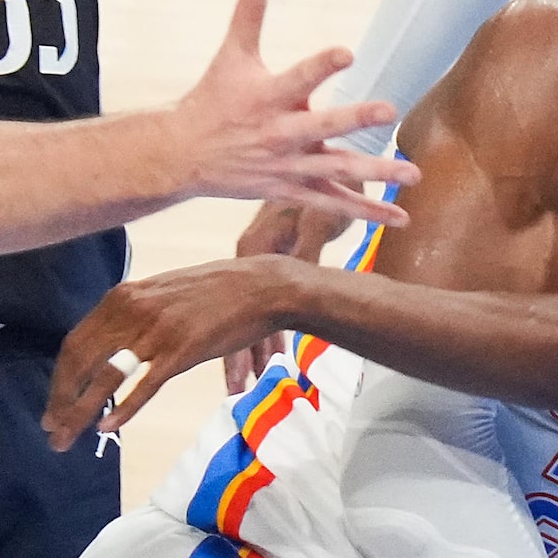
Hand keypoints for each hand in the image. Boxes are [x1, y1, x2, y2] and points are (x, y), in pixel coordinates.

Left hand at [45, 256, 314, 449]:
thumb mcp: (159, 295)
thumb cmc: (212, 293)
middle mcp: (132, 310)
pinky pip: (143, 385)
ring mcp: (156, 331)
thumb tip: (104, 345)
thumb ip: (130, 315)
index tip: (53, 407)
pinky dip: (121, 410)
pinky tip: (107, 428)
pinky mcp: (181, 349)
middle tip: (51, 432)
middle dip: (60, 401)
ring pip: (104, 378)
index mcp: (122, 297)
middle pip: (80, 362)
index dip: (59, 380)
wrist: (259, 287)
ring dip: (80, 412)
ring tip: (67, 438)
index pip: (74, 343)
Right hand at [170, 0, 416, 223]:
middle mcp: (280, 134)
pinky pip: (333, 205)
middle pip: (322, 128)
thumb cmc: (213, 100)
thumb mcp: (231, 55)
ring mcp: (288, 167)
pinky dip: (366, 213)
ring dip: (376, 175)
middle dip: (355, 119)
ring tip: (412, 174)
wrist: (183, 156)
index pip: (297, 77)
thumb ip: (249, 15)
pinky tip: (399, 218)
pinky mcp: (292, 191)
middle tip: (389, 111)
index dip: (321, 65)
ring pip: (336, 172)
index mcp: (267, 97)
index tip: (348, 52)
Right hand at [222, 200, 358, 387]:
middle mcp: (250, 260)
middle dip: (238, 355)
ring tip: (250, 383)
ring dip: (252, 349)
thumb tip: (298, 284)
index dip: (234, 344)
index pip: (234, 304)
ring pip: (250, 316)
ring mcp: (259, 265)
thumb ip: (306, 251)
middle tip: (237, 389)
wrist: (324, 167)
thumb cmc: (320, 192)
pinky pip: (263, 308)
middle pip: (237, 316)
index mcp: (254, 247)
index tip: (236, 376)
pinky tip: (269, 357)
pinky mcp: (272, 267)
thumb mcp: (316, 222)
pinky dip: (266, 333)